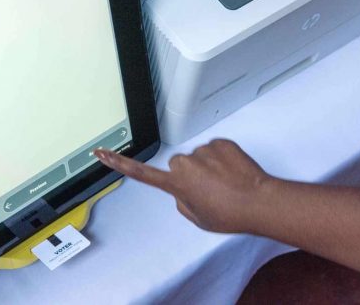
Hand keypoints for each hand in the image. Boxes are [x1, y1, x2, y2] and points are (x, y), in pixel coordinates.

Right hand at [95, 139, 272, 233]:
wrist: (258, 202)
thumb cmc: (229, 215)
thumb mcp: (198, 218)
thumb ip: (182, 201)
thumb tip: (183, 189)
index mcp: (176, 183)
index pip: (140, 172)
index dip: (118, 163)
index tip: (101, 153)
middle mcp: (184, 163)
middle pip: (179, 164)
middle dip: (190, 174)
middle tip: (210, 190)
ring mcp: (203, 150)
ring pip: (199, 157)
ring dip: (209, 167)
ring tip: (226, 183)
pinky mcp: (221, 142)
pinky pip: (216, 149)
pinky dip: (223, 159)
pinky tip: (234, 172)